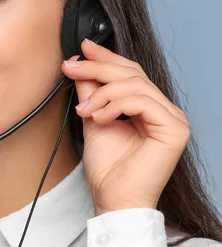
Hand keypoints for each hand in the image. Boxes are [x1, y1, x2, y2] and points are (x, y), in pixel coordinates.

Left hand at [61, 38, 189, 216]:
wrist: (113, 198)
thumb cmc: (107, 167)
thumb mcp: (93, 119)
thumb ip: (91, 93)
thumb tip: (80, 65)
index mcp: (148, 107)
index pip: (129, 73)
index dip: (105, 58)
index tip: (81, 49)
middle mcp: (163, 110)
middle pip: (132, 73)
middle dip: (97, 67)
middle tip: (71, 67)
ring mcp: (173, 118)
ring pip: (135, 85)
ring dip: (102, 92)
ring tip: (83, 109)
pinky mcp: (174, 129)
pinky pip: (143, 101)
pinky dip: (115, 105)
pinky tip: (98, 117)